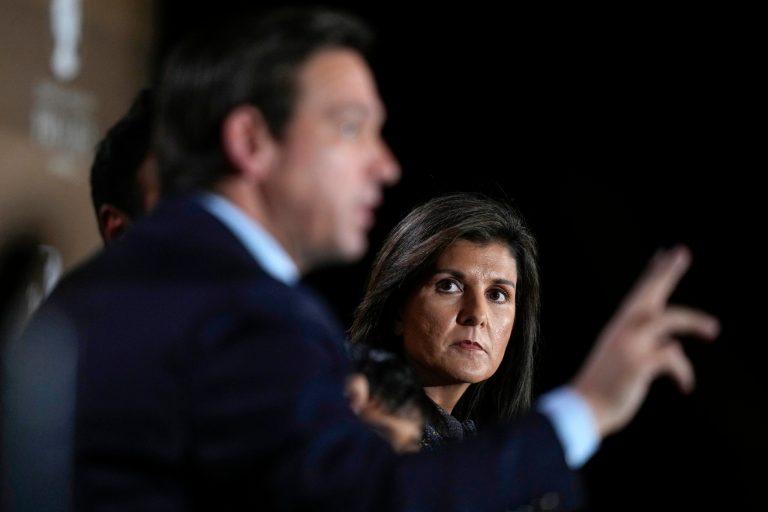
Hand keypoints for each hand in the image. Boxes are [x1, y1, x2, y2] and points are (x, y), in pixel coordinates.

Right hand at [571, 245, 719, 437]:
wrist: (584, 408)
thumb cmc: (605, 388)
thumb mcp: (625, 362)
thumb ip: (648, 348)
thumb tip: (674, 347)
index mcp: (619, 329)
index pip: (639, 295)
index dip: (652, 275)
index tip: (664, 255)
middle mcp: (623, 330)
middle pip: (648, 294)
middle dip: (665, 272)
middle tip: (681, 252)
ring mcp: (630, 345)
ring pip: (668, 319)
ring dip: (694, 322)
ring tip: (713, 328)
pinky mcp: (639, 363)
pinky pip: (673, 357)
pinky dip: (684, 372)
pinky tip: (685, 386)